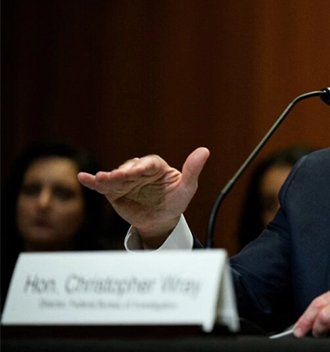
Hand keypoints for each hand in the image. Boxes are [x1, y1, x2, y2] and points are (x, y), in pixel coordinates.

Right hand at [77, 147, 209, 247]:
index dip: (143, 167)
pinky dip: (92, 181)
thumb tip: (205, 150)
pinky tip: (83, 178)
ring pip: (115, 176)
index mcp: (157, 167)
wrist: (161, 220)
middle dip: (123, 173)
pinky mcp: (114, 191)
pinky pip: (102, 185)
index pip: (149, 163)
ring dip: (107, 177)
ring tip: (100, 179)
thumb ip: (192, 170)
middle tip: (117, 177)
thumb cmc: (175, 201)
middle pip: (129, 168)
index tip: (137, 171)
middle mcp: (139, 170)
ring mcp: (125, 180)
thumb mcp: (187, 188)